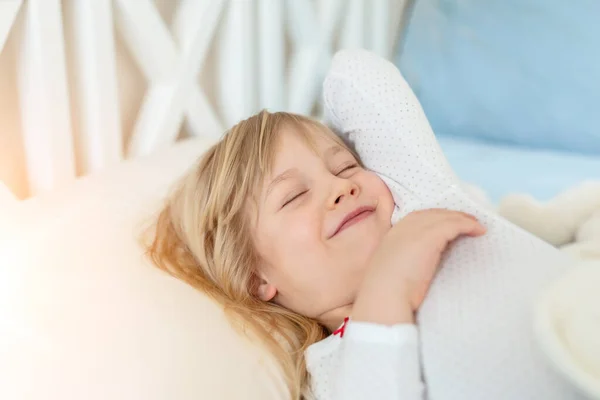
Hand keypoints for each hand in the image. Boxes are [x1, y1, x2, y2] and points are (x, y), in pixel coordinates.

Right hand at [353, 209, 485, 324]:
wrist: (385, 293)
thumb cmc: (387, 288)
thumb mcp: (394, 266)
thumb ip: (406, 256)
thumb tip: (421, 260)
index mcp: (395, 233)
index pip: (420, 218)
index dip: (436, 220)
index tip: (449, 226)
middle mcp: (406, 225)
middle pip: (434, 214)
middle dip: (451, 216)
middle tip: (468, 222)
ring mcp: (419, 228)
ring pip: (446, 217)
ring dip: (463, 219)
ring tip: (477, 226)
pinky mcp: (432, 235)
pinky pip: (456, 224)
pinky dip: (469, 225)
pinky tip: (479, 231)